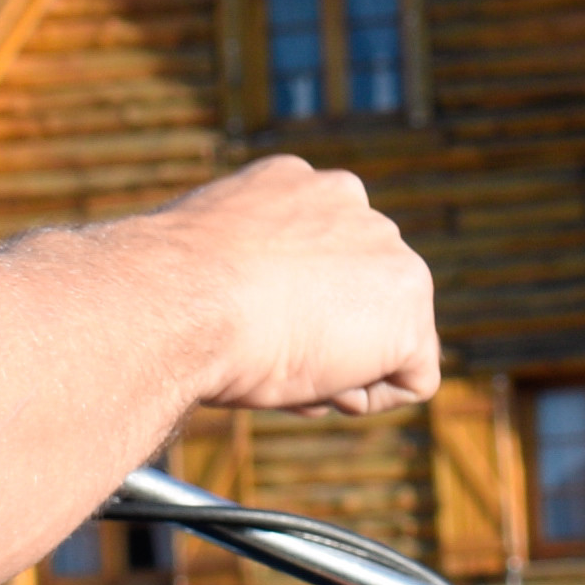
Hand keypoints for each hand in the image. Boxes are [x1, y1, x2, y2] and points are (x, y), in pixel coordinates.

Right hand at [139, 158, 437, 418]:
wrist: (182, 300)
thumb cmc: (172, 295)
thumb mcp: (205, 270)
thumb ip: (246, 276)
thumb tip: (254, 313)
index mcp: (293, 185)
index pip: (317, 259)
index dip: (287, 312)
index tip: (247, 331)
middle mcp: (348, 202)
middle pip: (356, 296)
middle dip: (324, 339)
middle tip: (265, 356)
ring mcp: (387, 250)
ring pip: (384, 336)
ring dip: (343, 368)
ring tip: (283, 365)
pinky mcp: (409, 304)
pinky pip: (413, 376)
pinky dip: (370, 398)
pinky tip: (318, 385)